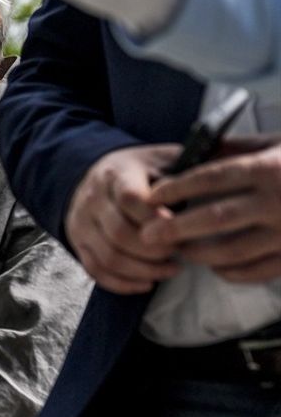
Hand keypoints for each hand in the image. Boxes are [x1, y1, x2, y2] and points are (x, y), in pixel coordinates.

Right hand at [65, 144, 181, 293]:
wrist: (95, 174)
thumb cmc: (140, 170)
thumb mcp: (162, 159)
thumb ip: (185, 169)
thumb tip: (218, 175)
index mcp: (116, 174)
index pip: (131, 200)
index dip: (157, 219)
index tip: (181, 228)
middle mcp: (93, 198)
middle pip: (120, 234)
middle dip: (154, 251)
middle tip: (178, 254)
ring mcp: (81, 223)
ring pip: (108, 257)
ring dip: (143, 270)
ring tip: (170, 270)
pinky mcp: (78, 243)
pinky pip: (95, 270)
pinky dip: (121, 283)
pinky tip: (146, 283)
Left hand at [142, 139, 280, 281]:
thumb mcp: (276, 144)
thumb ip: (237, 149)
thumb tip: (192, 153)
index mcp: (269, 168)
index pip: (213, 178)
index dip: (178, 188)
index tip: (152, 197)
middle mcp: (278, 201)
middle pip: (216, 217)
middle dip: (177, 228)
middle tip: (148, 236)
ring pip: (234, 250)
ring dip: (200, 253)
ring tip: (179, 251)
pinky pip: (258, 271)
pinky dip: (232, 272)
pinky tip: (215, 267)